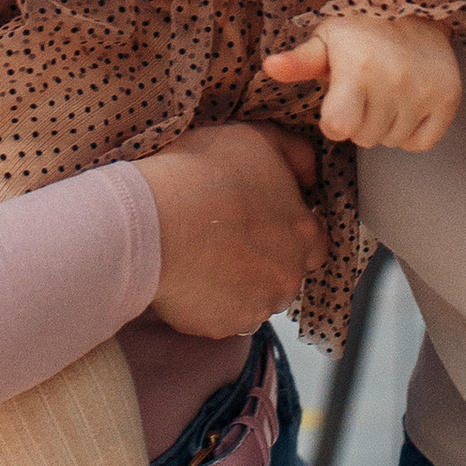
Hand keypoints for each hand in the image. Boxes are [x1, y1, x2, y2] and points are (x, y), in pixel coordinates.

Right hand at [142, 123, 322, 337]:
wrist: (151, 222)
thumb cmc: (198, 175)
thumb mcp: (256, 139)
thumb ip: (295, 155)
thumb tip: (311, 172)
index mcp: (304, 232)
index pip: (314, 240)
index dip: (287, 228)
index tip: (260, 219)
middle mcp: (288, 275)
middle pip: (285, 272)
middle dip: (264, 259)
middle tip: (228, 238)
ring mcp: (257, 305)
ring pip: (255, 297)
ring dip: (239, 282)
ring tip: (203, 256)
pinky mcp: (223, 326)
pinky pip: (221, 316)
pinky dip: (208, 301)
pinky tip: (188, 275)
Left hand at [261, 14, 463, 153]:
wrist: (414, 5)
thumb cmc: (361, 27)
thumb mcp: (325, 40)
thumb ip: (299, 62)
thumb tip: (270, 67)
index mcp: (357, 70)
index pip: (337, 128)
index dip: (334, 120)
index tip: (339, 101)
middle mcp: (393, 82)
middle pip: (364, 139)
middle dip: (360, 121)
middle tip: (365, 91)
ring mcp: (423, 92)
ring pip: (392, 141)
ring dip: (386, 125)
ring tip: (386, 93)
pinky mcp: (447, 99)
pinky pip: (422, 143)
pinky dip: (412, 132)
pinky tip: (407, 105)